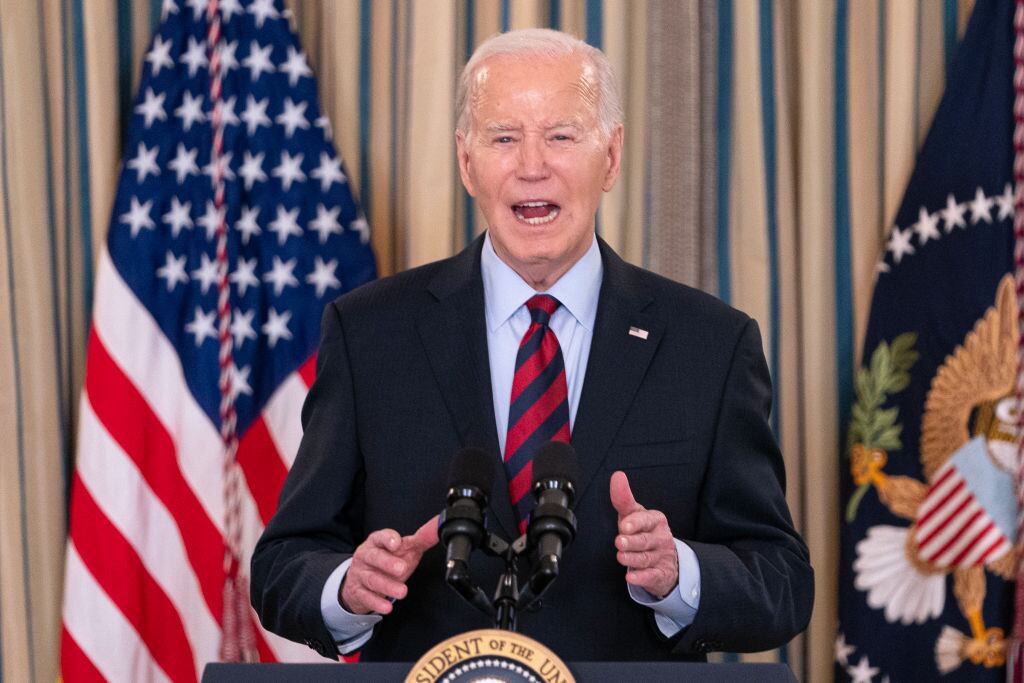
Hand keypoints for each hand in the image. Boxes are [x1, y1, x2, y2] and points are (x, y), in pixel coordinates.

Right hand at [339, 516, 438, 614]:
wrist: (362, 579)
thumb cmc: (387, 560)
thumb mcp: (405, 549)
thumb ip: (422, 538)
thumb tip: (438, 526)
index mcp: (377, 542)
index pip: (380, 537)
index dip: (388, 539)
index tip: (397, 543)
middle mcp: (366, 556)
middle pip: (374, 557)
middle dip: (387, 563)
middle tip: (401, 569)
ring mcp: (361, 574)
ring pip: (371, 579)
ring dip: (387, 586)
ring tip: (402, 591)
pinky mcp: (358, 592)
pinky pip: (366, 597)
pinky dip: (377, 603)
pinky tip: (387, 607)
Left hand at [609, 471, 678, 598]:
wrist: (666, 559)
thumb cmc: (644, 532)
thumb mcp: (634, 514)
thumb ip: (624, 498)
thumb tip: (617, 476)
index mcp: (655, 520)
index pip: (646, 520)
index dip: (635, 522)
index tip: (624, 524)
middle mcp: (660, 537)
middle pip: (645, 540)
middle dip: (632, 541)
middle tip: (620, 541)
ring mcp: (662, 557)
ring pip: (646, 558)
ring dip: (633, 559)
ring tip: (621, 557)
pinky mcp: (661, 574)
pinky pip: (652, 576)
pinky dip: (641, 578)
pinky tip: (631, 577)